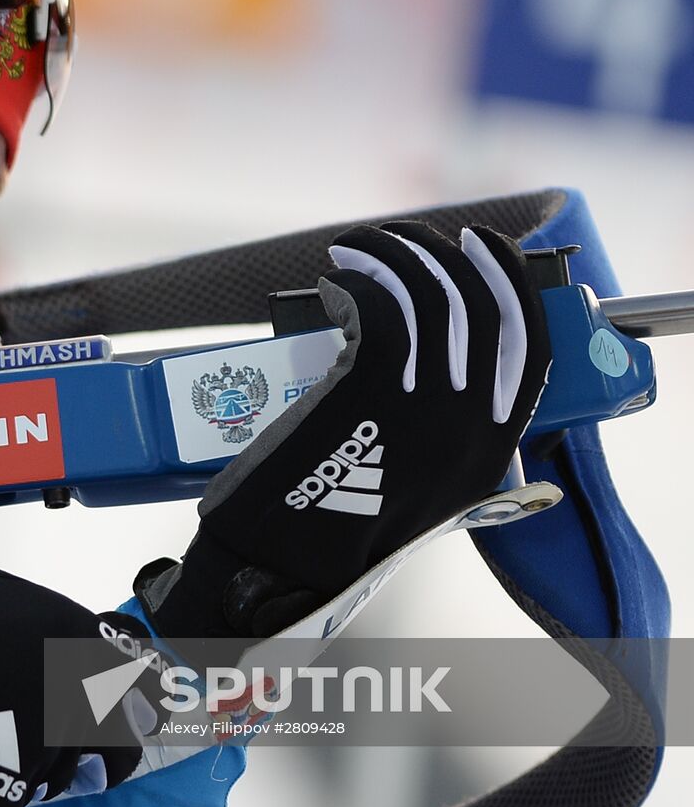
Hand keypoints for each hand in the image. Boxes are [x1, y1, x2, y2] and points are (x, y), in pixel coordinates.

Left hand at [139, 223, 550, 638]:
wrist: (278, 570)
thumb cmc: (329, 532)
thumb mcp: (416, 498)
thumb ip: (438, 446)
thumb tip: (435, 382)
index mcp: (488, 452)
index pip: (529, 349)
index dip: (510, 286)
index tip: (482, 247)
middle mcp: (467, 426)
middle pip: (482, 308)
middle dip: (447, 255)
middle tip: (407, 236)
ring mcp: (420, 406)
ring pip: (428, 297)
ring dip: (392, 255)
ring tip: (358, 248)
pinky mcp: (365, 390)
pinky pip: (380, 307)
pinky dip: (360, 279)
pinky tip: (335, 280)